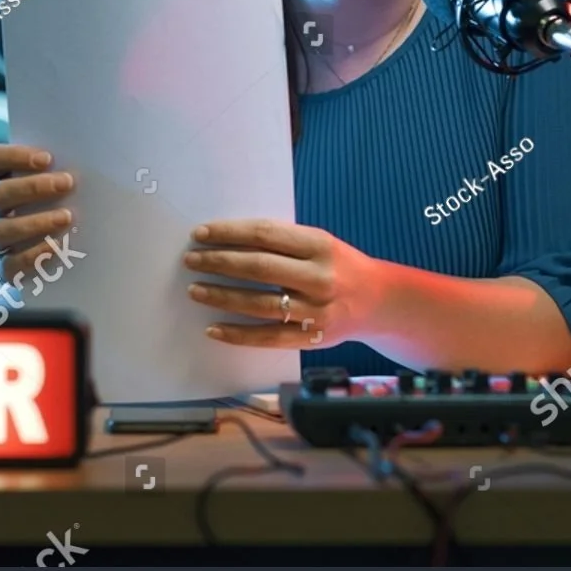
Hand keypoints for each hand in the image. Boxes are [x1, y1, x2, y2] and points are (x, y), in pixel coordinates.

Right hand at [0, 143, 75, 285]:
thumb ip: (61, 169)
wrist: (68, 254)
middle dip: (32, 187)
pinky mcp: (5, 268)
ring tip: (66, 217)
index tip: (47, 158)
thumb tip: (90, 156)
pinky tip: (57, 246)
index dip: (12, 156)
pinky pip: (10, 264)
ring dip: (34, 222)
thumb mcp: (60, 183)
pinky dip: (34, 254)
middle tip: (66, 183)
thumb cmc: (64, 205)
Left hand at [183, 219, 386, 348]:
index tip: (201, 233)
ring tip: (195, 290)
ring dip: (222, 296)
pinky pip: (268, 337)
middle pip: (259, 267)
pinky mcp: (311, 337)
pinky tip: (213, 328)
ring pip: (259, 303)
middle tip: (191, 260)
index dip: (229, 233)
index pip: (265, 234)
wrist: (378, 301)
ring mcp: (315, 310)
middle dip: (219, 262)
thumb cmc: (339, 266)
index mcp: (319, 245)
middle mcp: (319, 277)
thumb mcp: (321, 243)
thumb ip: (284, 241)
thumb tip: (229, 240)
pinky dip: (237, 334)